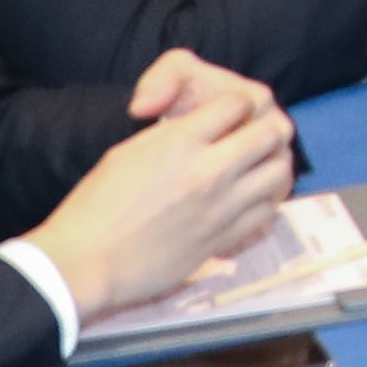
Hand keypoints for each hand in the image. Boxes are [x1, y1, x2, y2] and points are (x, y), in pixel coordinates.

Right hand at [29, 56, 296, 320]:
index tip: (227, 112)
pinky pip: (268, 210)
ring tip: (254, 165)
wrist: (86, 264)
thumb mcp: (128, 152)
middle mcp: (210, 171)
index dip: (234, 102)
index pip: (237, 102)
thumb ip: (174, 136)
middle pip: (271, 132)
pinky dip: (265, 199)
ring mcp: (223, 207)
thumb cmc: (94, 207)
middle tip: (250, 133)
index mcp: (179, 143)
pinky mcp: (226, 239)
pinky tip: (248, 199)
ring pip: (280, 171)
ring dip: (271, 162)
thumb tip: (203, 128)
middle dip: (264, 125)